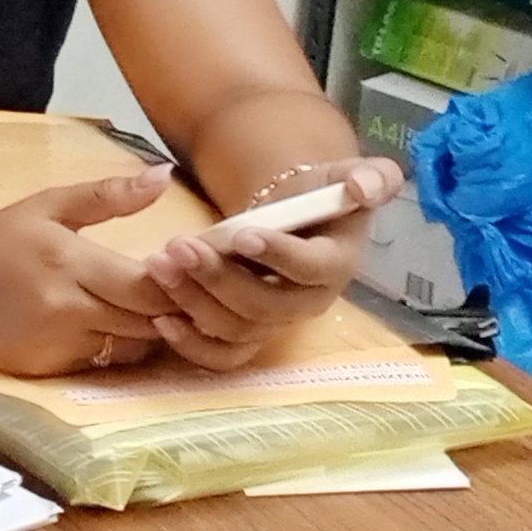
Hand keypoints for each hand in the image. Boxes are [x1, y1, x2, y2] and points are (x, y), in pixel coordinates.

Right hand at [0, 171, 174, 375]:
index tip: (184, 268)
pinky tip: (110, 326)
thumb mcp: (46, 206)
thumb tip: (165, 175)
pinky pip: (101, 364)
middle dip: (172, 309)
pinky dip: (115, 347)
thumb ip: (108, 195)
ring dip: (148, 331)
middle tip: (182, 291)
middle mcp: (65, 310)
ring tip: (149, 308)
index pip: (148, 286)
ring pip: (131, 349)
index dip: (177, 282)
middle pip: (148, 322)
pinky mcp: (45, 369)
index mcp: (68, 262)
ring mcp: (55, 345)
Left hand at [138, 156, 403, 369]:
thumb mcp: (351, 175)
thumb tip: (364, 187)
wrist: (297, 216)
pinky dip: (192, 345)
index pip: (310, 267)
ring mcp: (275, 323)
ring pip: (235, 327)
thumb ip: (372, 176)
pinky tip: (162, 320)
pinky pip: (221, 355)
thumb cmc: (321, 195)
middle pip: (263, 304)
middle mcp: (306, 303)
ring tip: (159, 266)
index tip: (241, 235)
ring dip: (194, 301)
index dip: (278, 254)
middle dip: (218, 277)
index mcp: (335, 265)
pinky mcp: (247, 336)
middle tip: (178, 247)